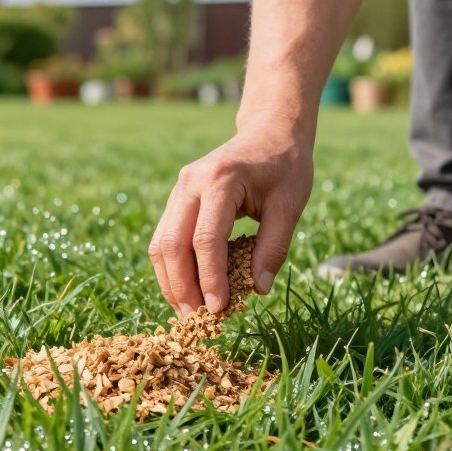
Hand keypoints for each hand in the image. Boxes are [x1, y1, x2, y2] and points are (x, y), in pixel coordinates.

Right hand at [149, 117, 313, 316]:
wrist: (270, 131)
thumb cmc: (285, 166)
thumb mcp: (290, 205)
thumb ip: (274, 246)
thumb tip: (258, 289)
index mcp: (219, 180)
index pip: (206, 238)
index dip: (210, 277)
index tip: (218, 308)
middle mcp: (190, 183)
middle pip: (172, 244)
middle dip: (181, 286)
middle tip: (196, 319)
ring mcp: (178, 189)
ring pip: (160, 244)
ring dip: (170, 281)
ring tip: (187, 311)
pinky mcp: (177, 199)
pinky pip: (164, 238)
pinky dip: (171, 268)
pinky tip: (184, 290)